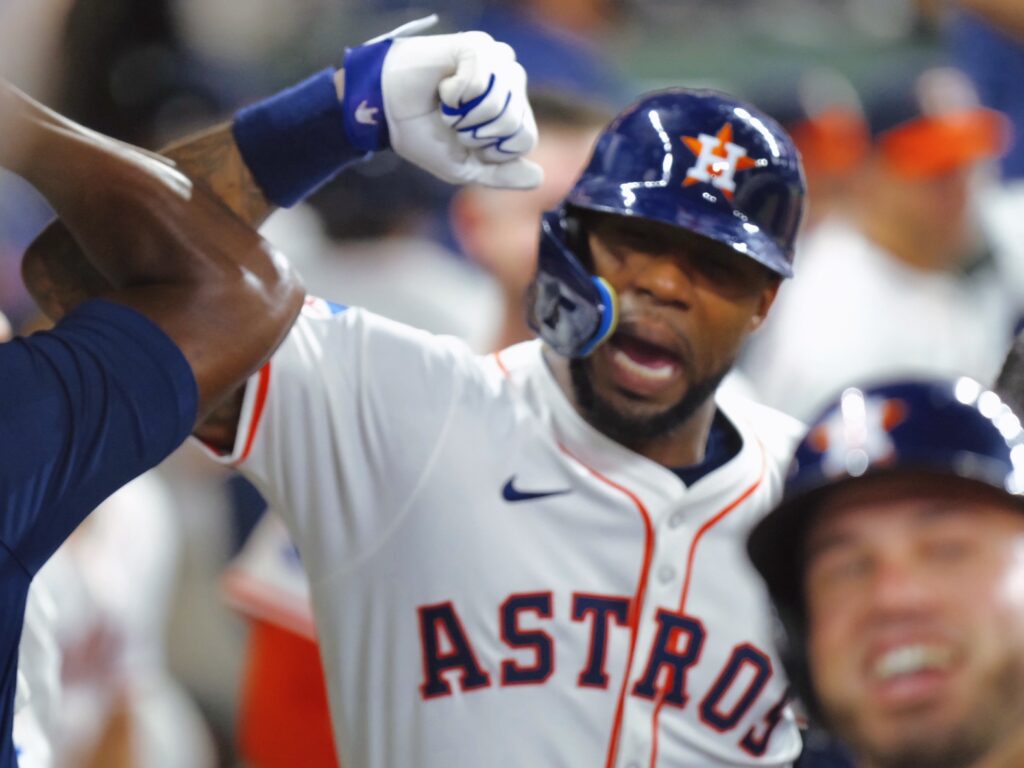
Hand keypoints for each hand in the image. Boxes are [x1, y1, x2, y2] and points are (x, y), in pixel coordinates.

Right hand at [343, 18, 542, 188]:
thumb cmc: (425, 136)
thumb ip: (501, 175)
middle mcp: (511, 81)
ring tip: (447, 105)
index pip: (526, 138)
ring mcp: (497, 60)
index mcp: (514, 110)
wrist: (387, 111)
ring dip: (464, 116)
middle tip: (453, 122)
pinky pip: (481, 81)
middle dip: (476, 134)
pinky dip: (455, 94)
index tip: (467, 141)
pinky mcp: (477, 46)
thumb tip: (538, 179)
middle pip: (514, 123)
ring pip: (500, 104)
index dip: (493, 150)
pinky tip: (444, 87)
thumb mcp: (464, 167)